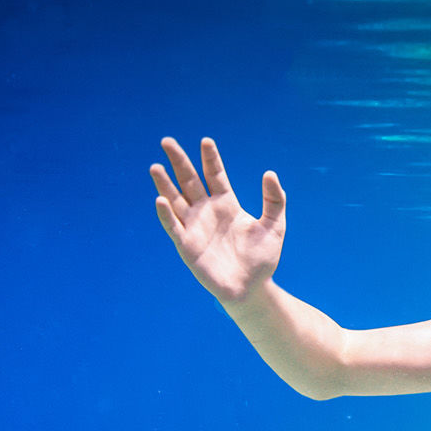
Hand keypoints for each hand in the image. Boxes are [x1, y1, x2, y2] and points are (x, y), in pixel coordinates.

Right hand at [152, 137, 285, 303]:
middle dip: (178, 162)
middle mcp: (206, 212)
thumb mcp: (274, 226)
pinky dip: (167, 215)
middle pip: (189, 181)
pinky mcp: (187, 247)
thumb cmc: (262, 259)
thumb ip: (274, 200)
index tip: (206, 141)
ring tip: (155, 167)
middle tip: (167, 141)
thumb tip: (270, 173)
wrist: (252, 289)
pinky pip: (174, 228)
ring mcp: (195, 228)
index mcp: (226, 203)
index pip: (214, 175)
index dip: (210, 158)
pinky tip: (160, 200)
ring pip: (175, 201)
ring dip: (164, 185)